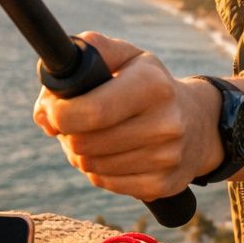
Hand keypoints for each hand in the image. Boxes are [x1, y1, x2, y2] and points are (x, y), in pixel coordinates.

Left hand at [33, 31, 222, 201]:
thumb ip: (82, 59)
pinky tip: (111, 154)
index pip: (91, 111)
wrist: (198, 122)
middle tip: (74, 123)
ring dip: (81, 153)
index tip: (53, 110)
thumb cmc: (147, 84)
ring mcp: (167, 158)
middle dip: (67, 134)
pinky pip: (105, 183)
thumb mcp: (124, 57)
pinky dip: (98, 171)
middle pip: (84, 143)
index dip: (60, 114)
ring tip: (95, 136)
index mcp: (153, 85)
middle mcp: (166, 123)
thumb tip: (44, 110)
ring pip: (91, 166)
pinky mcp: (163, 185)